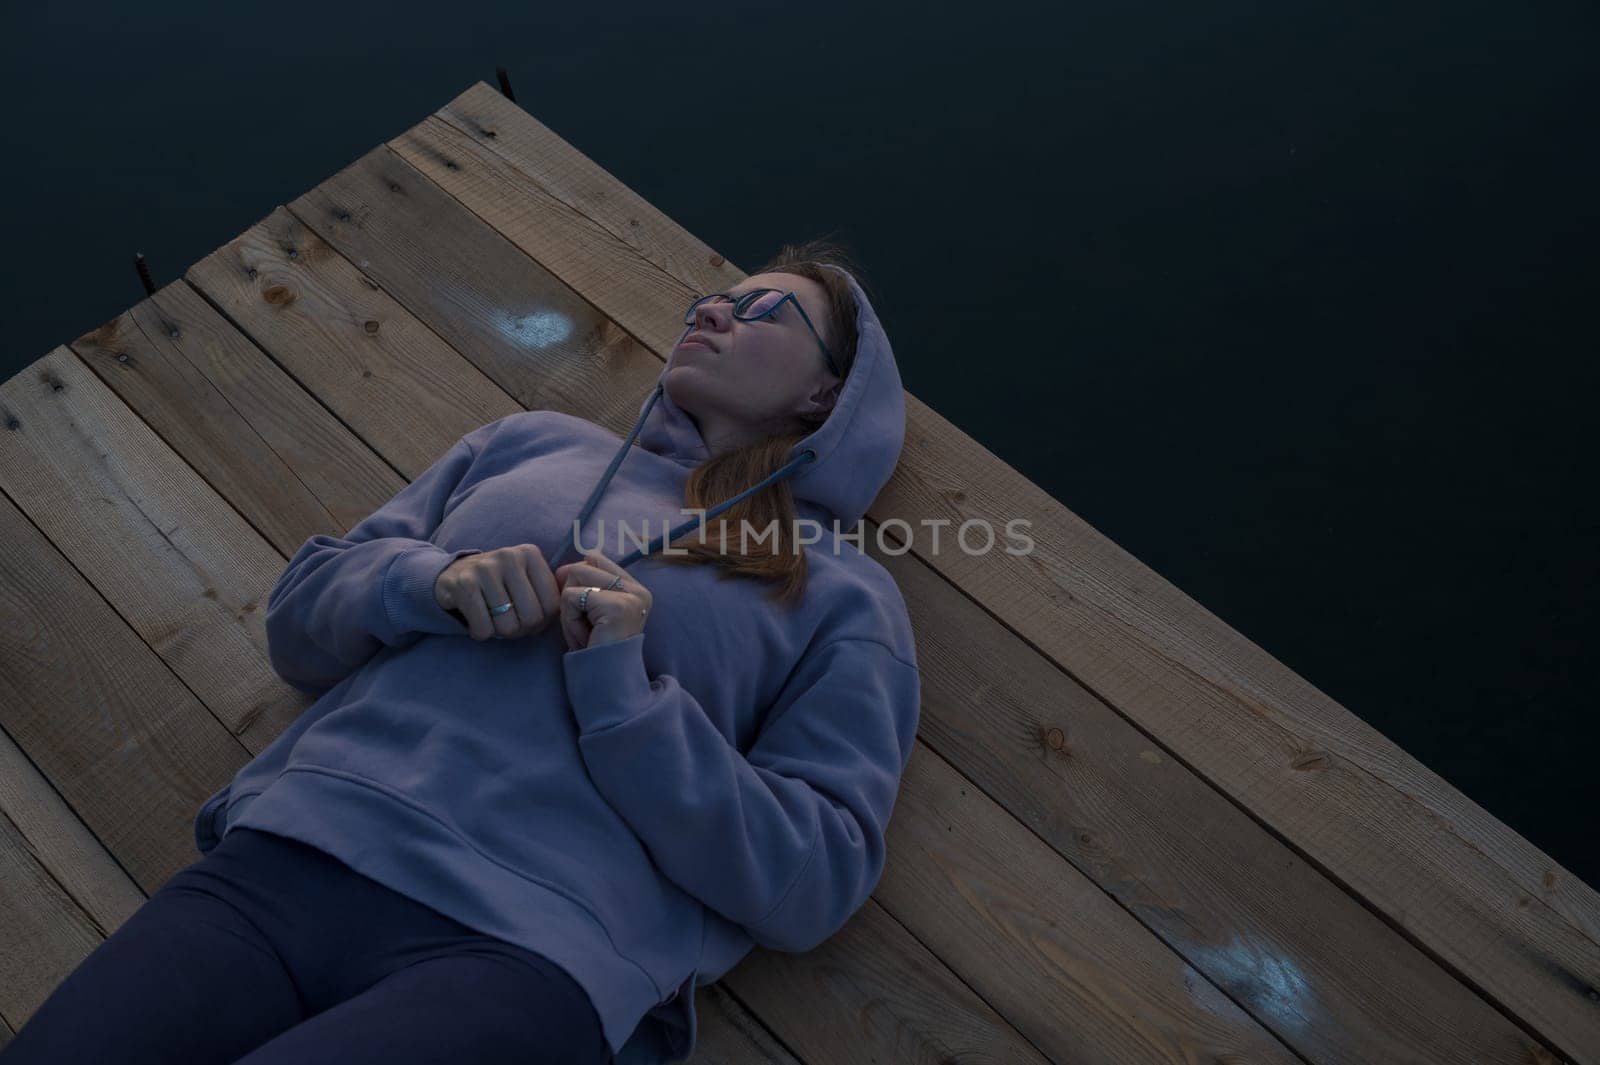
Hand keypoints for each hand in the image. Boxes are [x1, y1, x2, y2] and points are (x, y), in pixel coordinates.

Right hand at [434, 544, 560, 641]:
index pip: (552, 605)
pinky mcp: (462, 584)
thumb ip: (549, 591)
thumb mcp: (526, 579)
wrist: (452, 574)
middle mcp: (509, 556)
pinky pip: (483, 629)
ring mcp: (484, 568)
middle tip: (509, 621)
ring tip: (492, 618)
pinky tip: (476, 620)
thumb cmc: (499, 584)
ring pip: (507, 626)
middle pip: (531, 618)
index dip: (542, 621)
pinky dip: (481, 633)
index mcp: (530, 554)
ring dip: (499, 632)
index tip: (529, 617)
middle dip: (521, 630)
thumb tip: (570, 608)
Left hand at [554, 551, 652, 650]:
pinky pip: (571, 597)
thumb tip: (564, 568)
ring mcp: (631, 597)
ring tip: (585, 631)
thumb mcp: (591, 612)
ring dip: (569, 609)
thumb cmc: (595, 650)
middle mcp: (639, 590)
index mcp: (636, 589)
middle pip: (582, 566)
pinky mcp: (617, 606)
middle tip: (584, 627)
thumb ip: (584, 585)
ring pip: (575, 578)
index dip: (578, 580)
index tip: (583, 611)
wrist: (607, 683)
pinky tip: (585, 637)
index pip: (595, 558)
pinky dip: (569, 619)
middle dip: (571, 596)